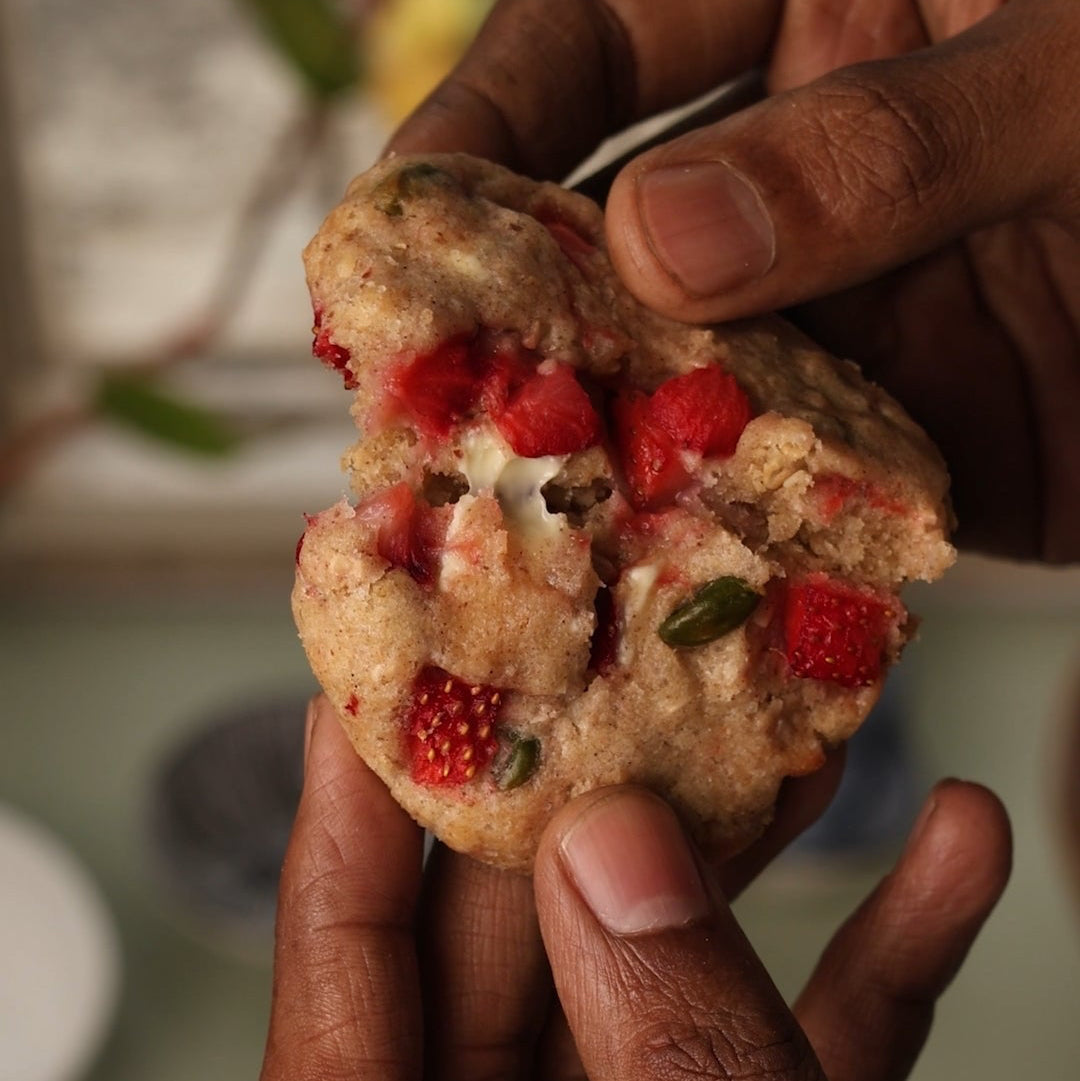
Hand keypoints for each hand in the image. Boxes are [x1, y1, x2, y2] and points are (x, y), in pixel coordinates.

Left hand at [259, 697, 1010, 1078]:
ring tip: (817, 719)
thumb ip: (656, 1049)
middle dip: (592, 782)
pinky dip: (877, 963)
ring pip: (668, 968)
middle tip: (631, 647)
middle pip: (524, 930)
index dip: (351, 798)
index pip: (346, 956)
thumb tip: (598, 837)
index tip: (380, 661)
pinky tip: (958, 856)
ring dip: (762, 849)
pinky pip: (800, 1048)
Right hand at [387, 0, 1079, 562]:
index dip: (486, 120)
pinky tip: (660, 562)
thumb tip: (662, 243)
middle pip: (603, 226)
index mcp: (821, 1)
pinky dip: (718, 516)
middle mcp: (798, 157)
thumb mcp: (1078, 79)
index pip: (593, 37)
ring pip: (674, 367)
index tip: (402, 220)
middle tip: (425, 395)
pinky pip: (773, 469)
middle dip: (516, 309)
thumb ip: (882, 144)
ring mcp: (833, 300)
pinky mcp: (886, 421)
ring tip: (518, 506)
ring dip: (607, 435)